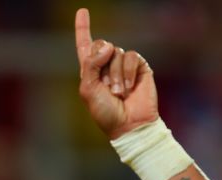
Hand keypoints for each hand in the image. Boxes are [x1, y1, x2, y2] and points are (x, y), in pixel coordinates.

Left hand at [74, 8, 157, 138]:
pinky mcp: (139, 66)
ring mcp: (123, 65)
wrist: (129, 125)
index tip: (82, 11)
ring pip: (115, 52)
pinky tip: (129, 87)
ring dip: (114, 75)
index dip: (83, 28)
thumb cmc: (106, 112)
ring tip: (119, 93)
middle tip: (106, 88)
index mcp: (91, 71)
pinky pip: (130, 57)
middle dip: (100, 63)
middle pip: (100, 44)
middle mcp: (106, 65)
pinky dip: (127, 73)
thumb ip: (91, 65)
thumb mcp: (88, 90)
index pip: (85, 45)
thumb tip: (108, 46)